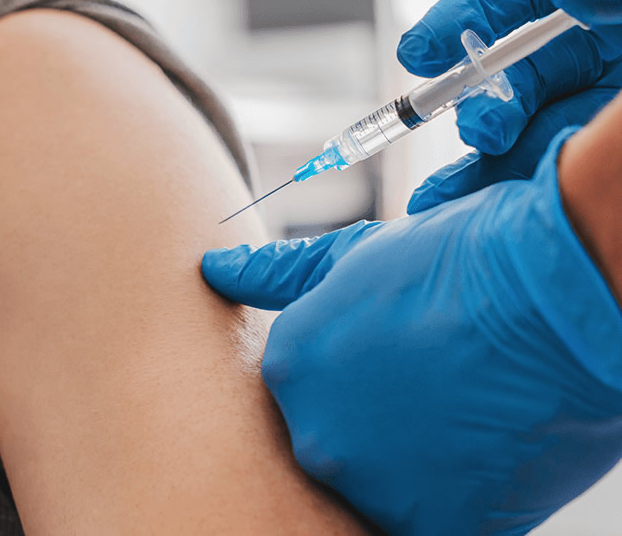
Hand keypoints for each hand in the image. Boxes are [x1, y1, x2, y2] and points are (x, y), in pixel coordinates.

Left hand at [201, 130, 621, 535]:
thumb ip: (275, 275)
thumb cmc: (456, 262)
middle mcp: (313, 433)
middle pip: (340, 443)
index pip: (309, 392)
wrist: (552, 291)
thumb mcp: (354, 257)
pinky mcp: (430, 524)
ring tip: (464, 411)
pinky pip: (430, 520)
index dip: (361, 377)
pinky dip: (456, 495)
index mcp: (287, 367)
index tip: (400, 360)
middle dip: (380, 423)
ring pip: (384, 486)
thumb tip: (214, 269)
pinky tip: (483, 447)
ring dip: (418, 463)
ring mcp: (371, 484)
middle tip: (435, 387)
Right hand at [399, 0, 621, 212]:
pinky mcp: (589, 143)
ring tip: (450, 192)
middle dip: (479, 98)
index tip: (421, 51)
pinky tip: (451, 209)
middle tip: (481, 125)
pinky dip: (492, 189)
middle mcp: (583, 40)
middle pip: (508, 67)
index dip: (460, 19)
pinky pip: (538, 167)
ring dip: (480, 154)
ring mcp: (587, 96)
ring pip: (516, 124)